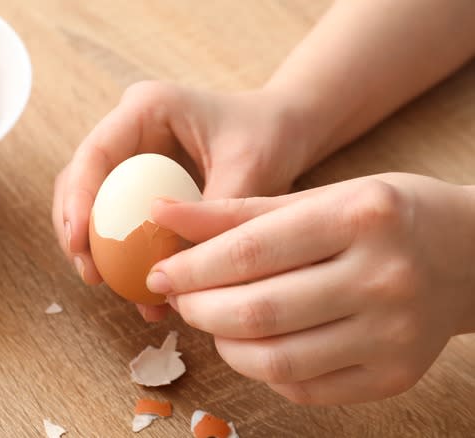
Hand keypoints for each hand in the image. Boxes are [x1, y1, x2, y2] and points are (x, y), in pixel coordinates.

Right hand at [52, 81, 311, 320]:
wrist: (285, 132)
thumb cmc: (270, 136)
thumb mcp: (249, 169)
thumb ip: (211, 211)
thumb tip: (174, 264)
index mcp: (147, 108)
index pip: (96, 153)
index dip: (78, 198)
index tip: (80, 243)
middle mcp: (129, 129)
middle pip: (79, 178)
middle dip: (76, 228)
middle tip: (90, 274)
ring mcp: (130, 156)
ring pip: (90, 201)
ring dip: (91, 244)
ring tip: (103, 283)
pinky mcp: (138, 182)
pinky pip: (115, 218)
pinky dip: (119, 252)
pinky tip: (135, 286)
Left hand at [146, 173, 474, 403]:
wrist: (470, 256)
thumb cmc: (383, 217)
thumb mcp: (318, 197)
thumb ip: (236, 211)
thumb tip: (160, 214)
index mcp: (362, 217)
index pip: (250, 252)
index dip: (191, 268)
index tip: (159, 273)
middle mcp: (384, 277)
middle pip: (259, 310)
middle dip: (199, 309)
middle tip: (179, 298)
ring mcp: (394, 334)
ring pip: (276, 359)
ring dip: (224, 344)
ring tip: (211, 320)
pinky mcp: (396, 376)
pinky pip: (304, 387)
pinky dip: (262, 369)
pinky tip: (253, 343)